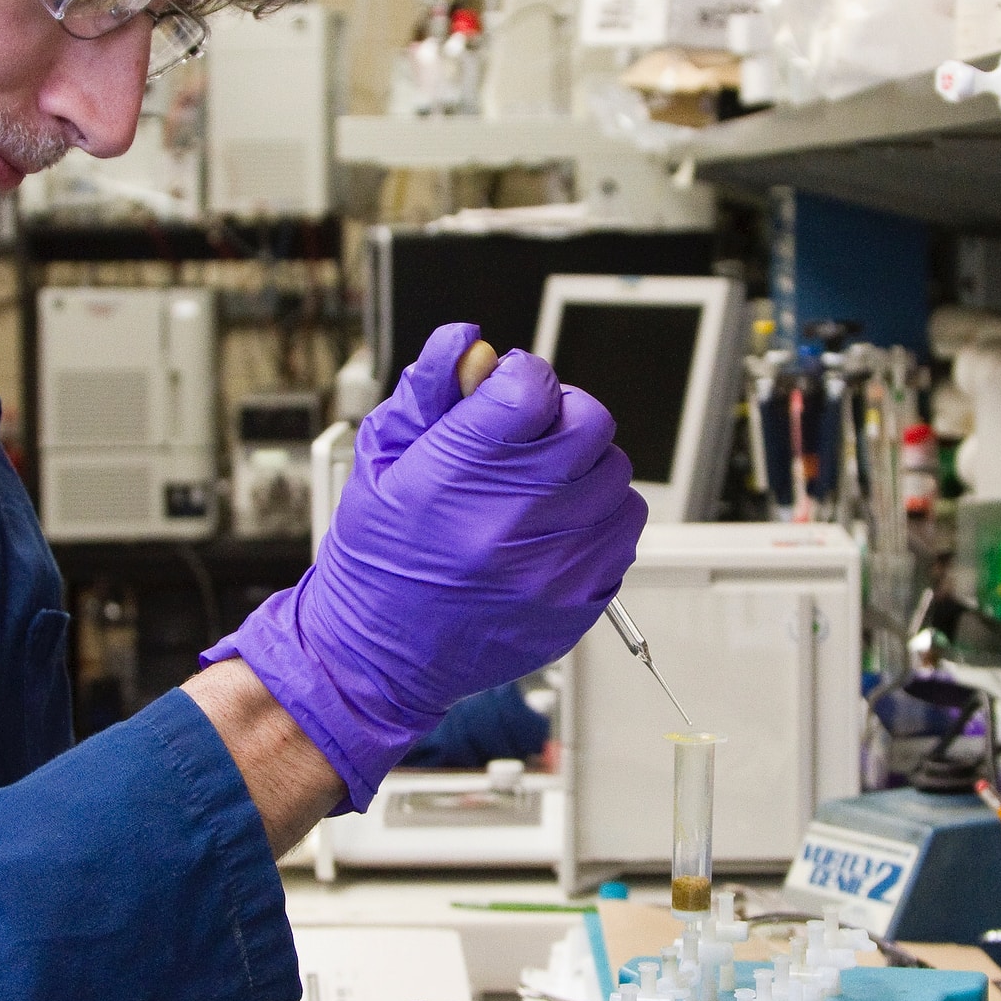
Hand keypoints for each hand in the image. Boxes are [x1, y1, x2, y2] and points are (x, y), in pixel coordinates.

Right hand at [205, 323, 644, 806]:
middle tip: (528, 436)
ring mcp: (552, 566)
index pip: (532, 386)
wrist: (378, 658)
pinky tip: (557, 525)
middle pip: (588, 422)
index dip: (520, 377)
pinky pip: (623, 532)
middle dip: (560, 414)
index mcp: (456, 477)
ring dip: (584, 466)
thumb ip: (430, 391)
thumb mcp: (381, 460)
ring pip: (614, 474)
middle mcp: (511, 522)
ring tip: (540, 486)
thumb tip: (467, 341)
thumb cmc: (377, 560)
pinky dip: (599, 517)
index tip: (505, 392)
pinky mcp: (579, 601)